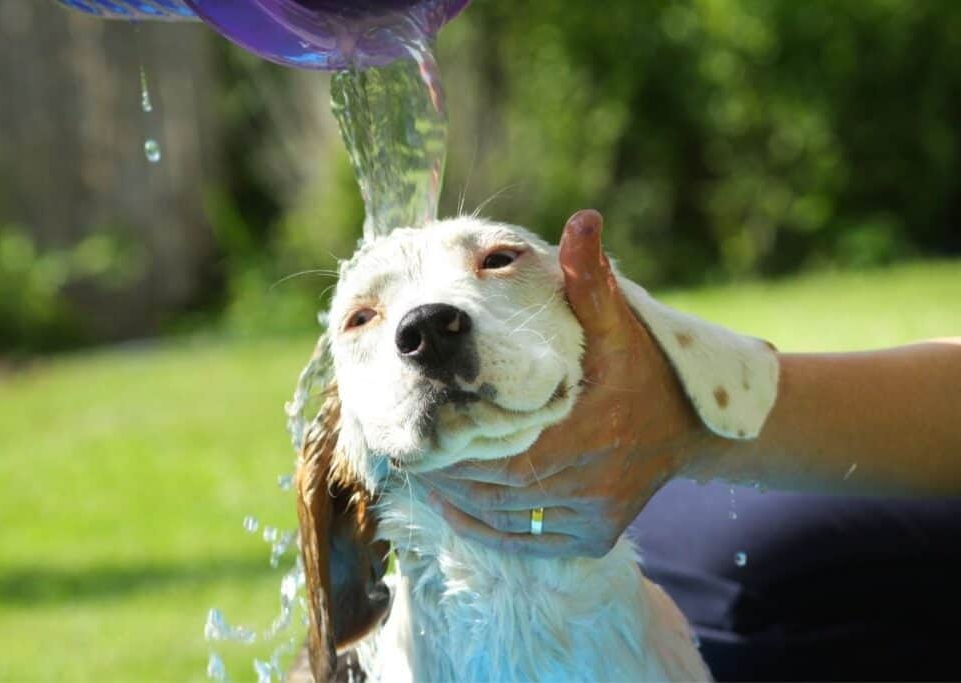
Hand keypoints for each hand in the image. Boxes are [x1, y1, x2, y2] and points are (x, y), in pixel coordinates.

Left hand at [422, 210, 708, 557]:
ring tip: (421, 471)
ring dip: (454, 497)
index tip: (417, 423)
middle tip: (407, 446)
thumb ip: (592, 280)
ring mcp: (590, 516)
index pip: (496, 450)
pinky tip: (453, 502)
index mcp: (586, 428)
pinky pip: (521, 541)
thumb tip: (581, 222)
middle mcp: (587, 481)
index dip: (450, 443)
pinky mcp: (592, 537)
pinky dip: (481, 525)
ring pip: (500, 517)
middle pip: (490, 486)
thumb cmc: (643, 368)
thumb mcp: (619, 322)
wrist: (693, 427)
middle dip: (443, 469)